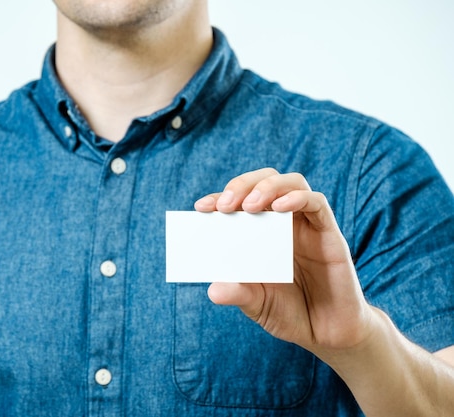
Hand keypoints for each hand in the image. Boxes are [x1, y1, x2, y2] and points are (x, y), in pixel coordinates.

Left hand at [194, 168, 375, 354]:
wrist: (328, 336)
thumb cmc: (291, 313)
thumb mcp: (257, 305)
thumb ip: (238, 294)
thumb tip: (213, 290)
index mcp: (262, 233)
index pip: (239, 202)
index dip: (219, 199)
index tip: (201, 209)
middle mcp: (284, 223)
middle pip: (265, 180)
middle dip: (242, 185)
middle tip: (224, 205)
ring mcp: (308, 226)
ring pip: (292, 183)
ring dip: (267, 186)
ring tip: (248, 206)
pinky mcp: (330, 235)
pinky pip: (317, 203)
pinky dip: (297, 198)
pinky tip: (279, 208)